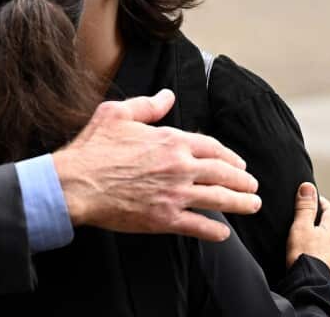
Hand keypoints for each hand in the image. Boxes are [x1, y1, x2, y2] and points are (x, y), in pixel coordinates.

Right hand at [52, 89, 260, 241]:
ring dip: (240, 203)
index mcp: (171, 140)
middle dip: (243, 181)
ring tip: (252, 205)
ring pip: (219, 199)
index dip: (229, 156)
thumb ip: (148, 105)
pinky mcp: (165, 219)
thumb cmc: (93, 148)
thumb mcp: (117, 114)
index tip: (238, 163)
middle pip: (223, 174)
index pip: (212, 148)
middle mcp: (179, 167)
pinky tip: (223, 233)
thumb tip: (167, 95)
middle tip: (253, 186)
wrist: (76, 184)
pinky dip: (215, 231)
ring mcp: (175, 194)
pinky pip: (199, 226)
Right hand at [286, 183, 329, 298]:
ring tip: (313, 251)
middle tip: (310, 227)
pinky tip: (318, 270)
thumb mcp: (300, 228)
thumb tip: (308, 186)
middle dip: (324, 228)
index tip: (315, 201)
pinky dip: (328, 266)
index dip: (323, 204)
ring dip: (327, 249)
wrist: (311, 289)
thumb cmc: (304, 257)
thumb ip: (304, 207)